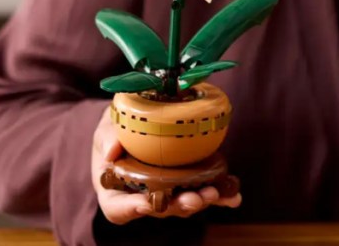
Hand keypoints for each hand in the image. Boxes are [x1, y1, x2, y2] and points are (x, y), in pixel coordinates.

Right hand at [91, 104, 241, 223]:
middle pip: (159, 210)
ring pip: (183, 204)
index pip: (119, 209)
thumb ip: (107, 137)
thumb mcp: (105, 130)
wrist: (130, 127)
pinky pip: (203, 193)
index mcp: (115, 192)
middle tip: (194, 199)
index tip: (145, 203)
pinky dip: (220, 197)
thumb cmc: (113, 132)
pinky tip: (233, 197)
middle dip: (179, 205)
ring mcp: (167, 194)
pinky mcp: (187, 185)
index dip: (132, 209)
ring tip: (215, 192)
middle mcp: (142, 199)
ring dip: (201, 201)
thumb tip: (111, 151)